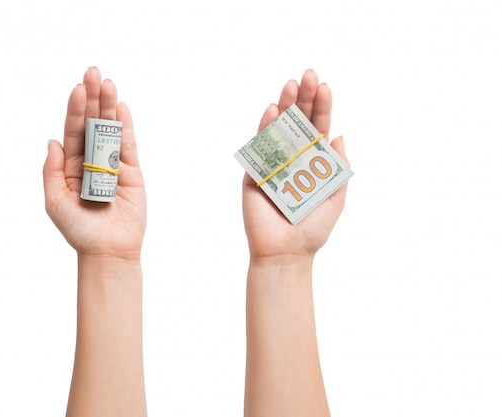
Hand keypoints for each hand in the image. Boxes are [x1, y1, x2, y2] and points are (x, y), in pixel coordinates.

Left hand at [43, 67, 145, 260]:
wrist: (108, 250)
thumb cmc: (79, 230)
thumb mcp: (54, 201)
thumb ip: (52, 171)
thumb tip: (52, 140)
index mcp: (72, 166)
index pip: (73, 132)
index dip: (74, 110)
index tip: (77, 88)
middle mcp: (92, 161)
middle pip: (92, 124)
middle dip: (92, 98)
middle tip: (93, 72)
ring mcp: (113, 165)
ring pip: (111, 129)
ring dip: (109, 106)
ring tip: (108, 83)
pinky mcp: (132, 172)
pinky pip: (128, 145)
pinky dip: (126, 126)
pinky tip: (122, 107)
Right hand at [242, 69, 349, 262]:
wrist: (287, 254)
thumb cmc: (313, 229)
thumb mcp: (336, 196)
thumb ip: (338, 167)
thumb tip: (340, 135)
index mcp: (312, 162)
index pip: (317, 128)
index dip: (321, 107)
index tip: (325, 86)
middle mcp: (292, 158)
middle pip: (297, 122)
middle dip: (303, 98)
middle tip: (309, 74)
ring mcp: (272, 164)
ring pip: (278, 129)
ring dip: (284, 106)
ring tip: (291, 84)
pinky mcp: (254, 174)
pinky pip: (260, 148)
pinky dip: (265, 129)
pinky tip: (273, 110)